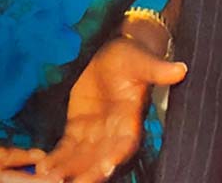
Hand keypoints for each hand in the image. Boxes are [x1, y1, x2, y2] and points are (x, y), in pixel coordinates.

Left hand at [36, 38, 187, 182]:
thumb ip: (158, 69)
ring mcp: (94, 133)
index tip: (106, 166)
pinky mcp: (77, 128)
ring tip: (46, 176)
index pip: (126, 144)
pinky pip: (66, 148)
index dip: (117, 156)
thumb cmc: (132, 55)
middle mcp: (113, 132)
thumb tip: (181, 69)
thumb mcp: (142, 60)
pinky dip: (55, 158)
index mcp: (132, 118)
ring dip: (65, 170)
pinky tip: (40, 165)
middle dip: (85, 173)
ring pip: (80, 158)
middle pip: (100, 159)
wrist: (114, 51)